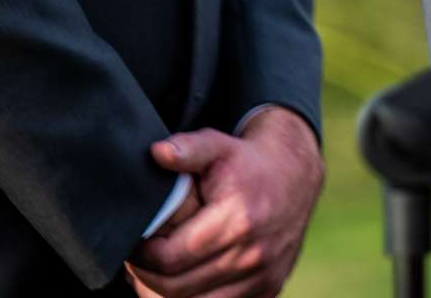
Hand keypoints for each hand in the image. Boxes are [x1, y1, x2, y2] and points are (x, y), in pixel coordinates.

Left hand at [126, 109, 323, 297]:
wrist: (295, 177)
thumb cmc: (247, 163)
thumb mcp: (218, 146)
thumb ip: (188, 149)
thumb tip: (157, 153)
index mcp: (238, 220)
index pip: (169, 259)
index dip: (142, 255)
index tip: (135, 243)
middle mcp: (253, 254)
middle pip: (177, 288)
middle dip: (148, 276)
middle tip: (140, 259)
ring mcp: (263, 276)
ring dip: (170, 292)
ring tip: (160, 270)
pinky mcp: (269, 289)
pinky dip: (198, 297)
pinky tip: (188, 277)